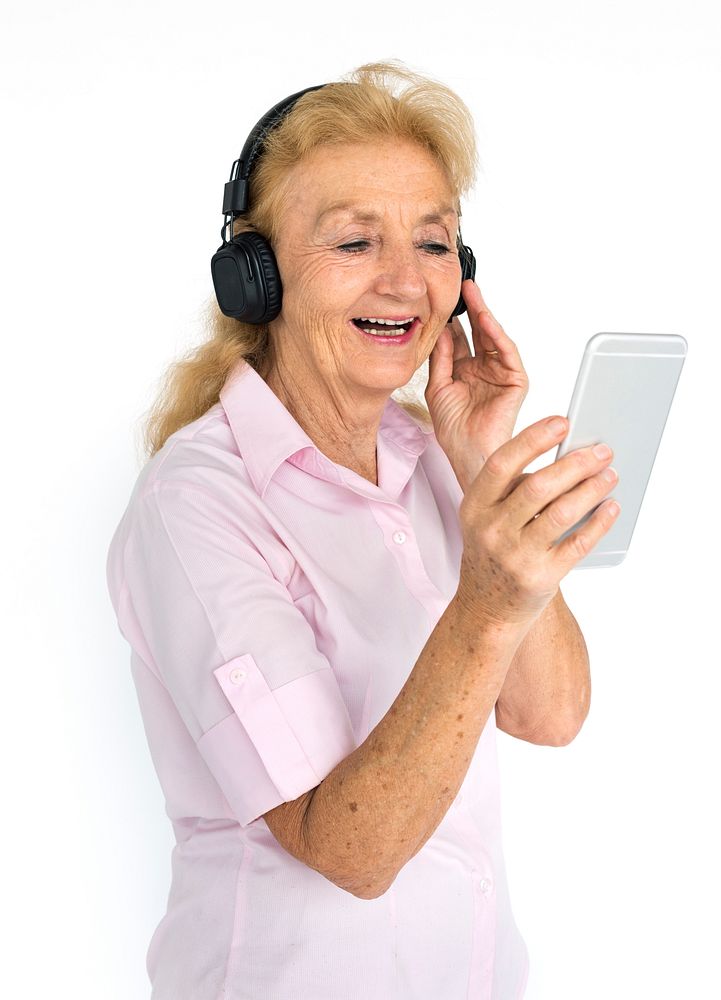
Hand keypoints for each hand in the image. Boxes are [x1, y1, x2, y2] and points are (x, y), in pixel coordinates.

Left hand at [425, 279, 528, 491]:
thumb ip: (441, 358)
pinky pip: (507, 352)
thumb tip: (441, 330)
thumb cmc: (454, 429)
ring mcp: (499, 373)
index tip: (441, 299)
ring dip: (484, 315)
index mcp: (463, 371)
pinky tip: (486, 320)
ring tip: (473, 294)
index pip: (459, 338)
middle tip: (462, 287)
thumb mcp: (437, 387)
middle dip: (470, 309)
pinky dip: (497, 335)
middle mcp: (482, 369)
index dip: (451, 320)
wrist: (468, 453)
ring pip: (493, 337)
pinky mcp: (515, 380)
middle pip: (477, 332)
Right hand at [455, 415, 619, 630]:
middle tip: (602, 450)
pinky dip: (599, 522)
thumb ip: (511, 490)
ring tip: (611, 474)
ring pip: (562, 513)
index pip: (503, 464)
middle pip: (538, 486)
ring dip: (592, 489)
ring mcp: (516, 555)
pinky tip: (611, 507)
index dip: (533, 440)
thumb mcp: (484, 518)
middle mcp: (491, 530)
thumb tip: (565, 455)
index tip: (563, 422)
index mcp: (474, 507)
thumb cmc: (492, 552)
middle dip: (576, 464)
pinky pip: (578, 543)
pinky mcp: (541, 577)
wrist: (485, 608)